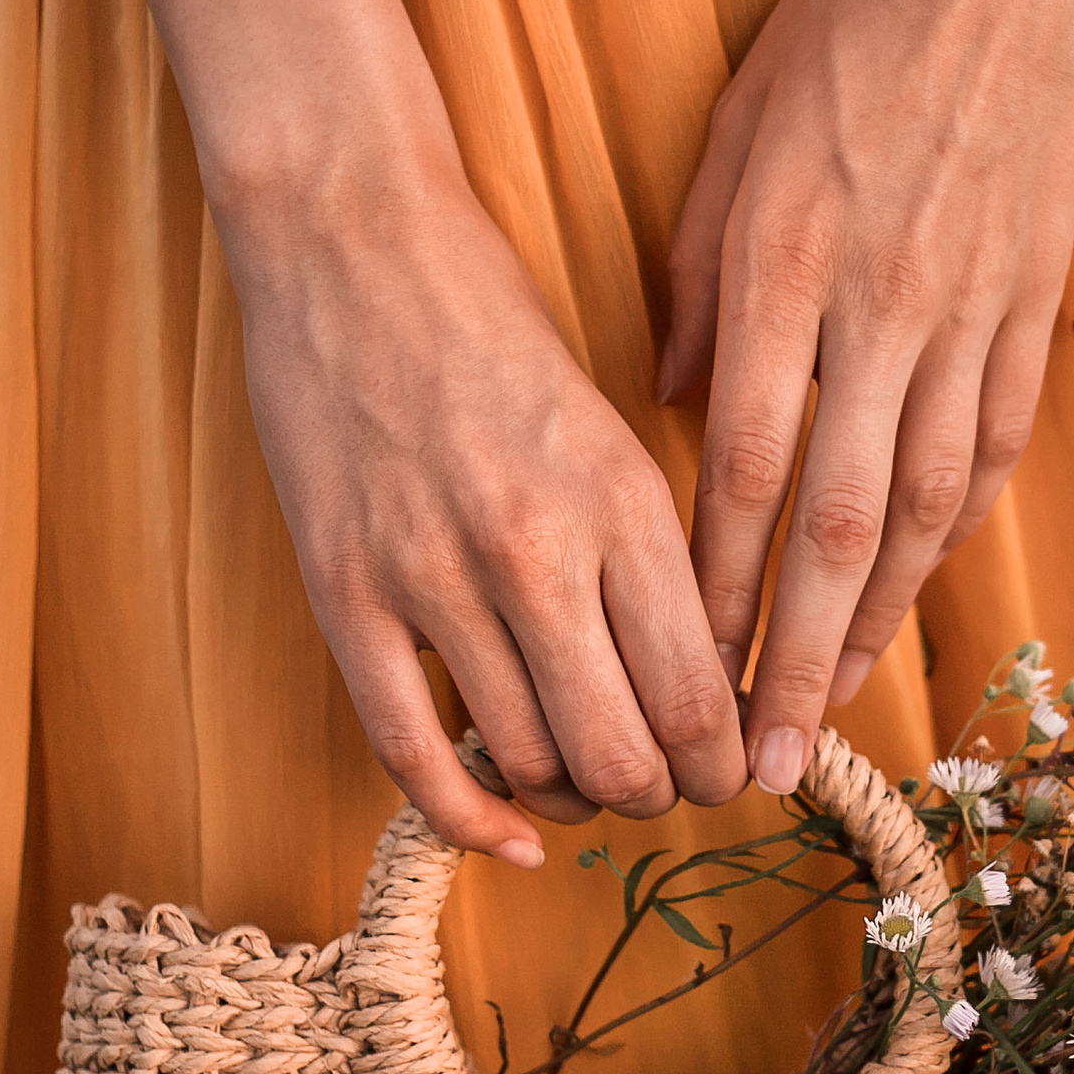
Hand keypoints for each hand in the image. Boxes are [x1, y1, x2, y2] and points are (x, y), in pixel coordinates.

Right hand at [224, 160, 748, 864]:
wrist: (350, 239)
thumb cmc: (491, 320)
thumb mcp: (610, 424)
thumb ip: (652, 548)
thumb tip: (705, 677)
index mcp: (623, 501)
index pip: (702, 695)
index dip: (726, 762)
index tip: (729, 767)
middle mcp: (538, 550)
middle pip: (626, 753)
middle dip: (659, 794)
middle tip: (662, 785)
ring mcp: (432, 576)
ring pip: (528, 762)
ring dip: (569, 799)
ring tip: (581, 782)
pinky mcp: (344, 592)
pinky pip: (411, 752)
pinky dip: (468, 818)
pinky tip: (505, 834)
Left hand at [656, 0, 1073, 789]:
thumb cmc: (853, 13)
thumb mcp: (737, 126)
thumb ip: (700, 271)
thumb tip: (667, 393)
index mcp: (785, 257)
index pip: (733, 463)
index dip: (706, 588)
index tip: (678, 674)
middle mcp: (878, 302)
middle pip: (830, 519)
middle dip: (787, 654)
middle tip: (760, 760)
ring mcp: (968, 305)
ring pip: (922, 502)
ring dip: (875, 616)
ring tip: (836, 703)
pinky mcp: (1031, 291)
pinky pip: (994, 439)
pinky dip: (955, 526)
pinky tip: (920, 584)